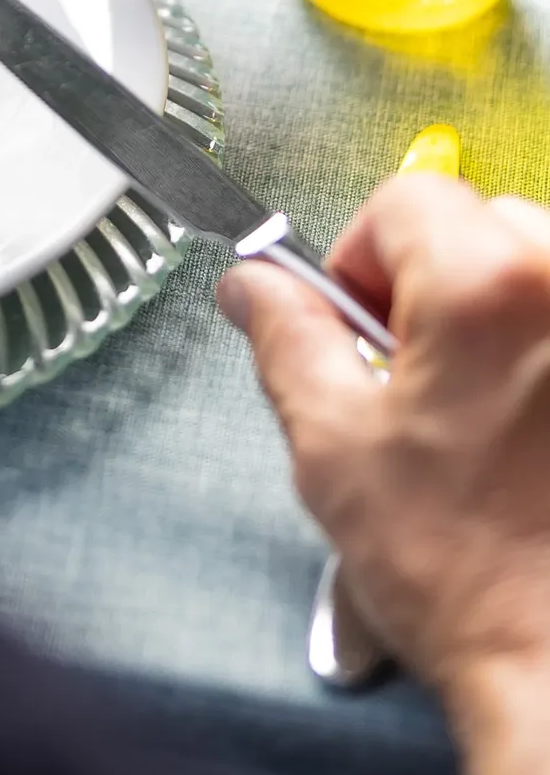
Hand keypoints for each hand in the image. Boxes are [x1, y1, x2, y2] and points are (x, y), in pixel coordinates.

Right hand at [220, 177, 549, 774]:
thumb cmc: (467, 576)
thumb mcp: (333, 446)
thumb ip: (286, 338)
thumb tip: (253, 285)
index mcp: (484, 287)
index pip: (407, 198)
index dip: (364, 257)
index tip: (361, 327)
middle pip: (485, 223)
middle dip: (437, 281)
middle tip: (417, 375)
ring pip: (542, 270)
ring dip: (502, 315)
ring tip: (482, 412)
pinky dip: (543, 356)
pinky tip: (532, 434)